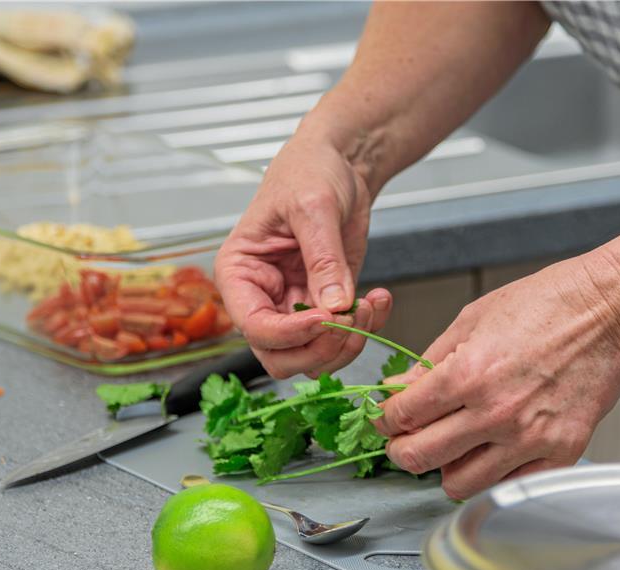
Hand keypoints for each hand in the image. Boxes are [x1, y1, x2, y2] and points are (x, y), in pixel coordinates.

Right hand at [214, 134, 391, 377]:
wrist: (340, 163)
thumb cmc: (309, 172)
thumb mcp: (314, 207)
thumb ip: (323, 259)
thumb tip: (334, 305)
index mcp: (240, 274)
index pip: (254, 326)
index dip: (289, 333)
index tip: (325, 317)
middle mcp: (263, 298)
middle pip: (282, 356)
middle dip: (320, 347)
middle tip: (351, 319)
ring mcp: (294, 307)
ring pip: (314, 357)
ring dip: (346, 343)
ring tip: (370, 305)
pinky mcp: (326, 306)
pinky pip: (342, 338)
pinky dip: (366, 328)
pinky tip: (379, 299)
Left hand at [374, 258, 619, 498]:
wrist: (612, 311)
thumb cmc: (549, 303)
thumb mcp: (474, 318)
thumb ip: (431, 360)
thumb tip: (400, 389)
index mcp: (467, 374)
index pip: (402, 417)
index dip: (385, 419)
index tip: (387, 418)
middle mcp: (495, 413)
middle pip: (419, 459)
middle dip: (403, 450)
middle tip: (407, 441)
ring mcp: (529, 439)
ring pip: (458, 485)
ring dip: (447, 468)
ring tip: (454, 447)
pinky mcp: (560, 454)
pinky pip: (508, 486)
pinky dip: (492, 476)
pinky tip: (492, 453)